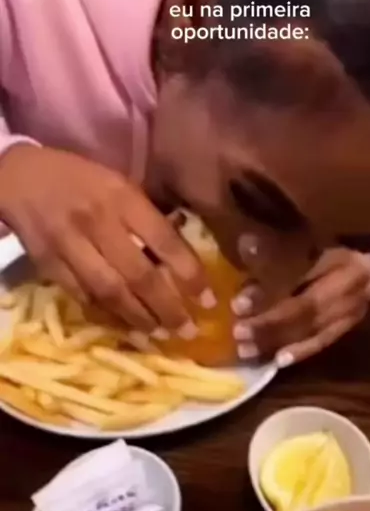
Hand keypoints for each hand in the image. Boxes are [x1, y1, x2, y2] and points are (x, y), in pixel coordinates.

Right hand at [0, 145, 214, 334]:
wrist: (19, 176)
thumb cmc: (79, 178)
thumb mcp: (119, 185)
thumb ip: (146, 218)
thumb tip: (181, 258)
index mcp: (122, 197)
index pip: (165, 241)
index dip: (190, 274)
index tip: (208, 300)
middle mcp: (98, 222)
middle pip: (140, 276)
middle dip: (168, 308)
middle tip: (188, 331)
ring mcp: (70, 245)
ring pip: (110, 292)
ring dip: (138, 318)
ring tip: (158, 334)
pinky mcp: (47, 264)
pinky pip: (82, 297)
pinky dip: (105, 314)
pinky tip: (123, 325)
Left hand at [232, 247, 369, 365]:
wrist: (367, 250)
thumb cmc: (327, 235)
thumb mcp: (301, 233)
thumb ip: (276, 246)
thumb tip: (245, 246)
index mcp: (341, 253)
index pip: (300, 278)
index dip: (268, 292)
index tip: (238, 305)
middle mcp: (354, 282)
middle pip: (308, 309)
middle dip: (270, 324)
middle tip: (239, 334)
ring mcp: (357, 304)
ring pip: (315, 328)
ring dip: (280, 341)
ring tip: (249, 351)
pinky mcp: (354, 320)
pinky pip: (326, 339)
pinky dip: (301, 350)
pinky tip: (279, 360)